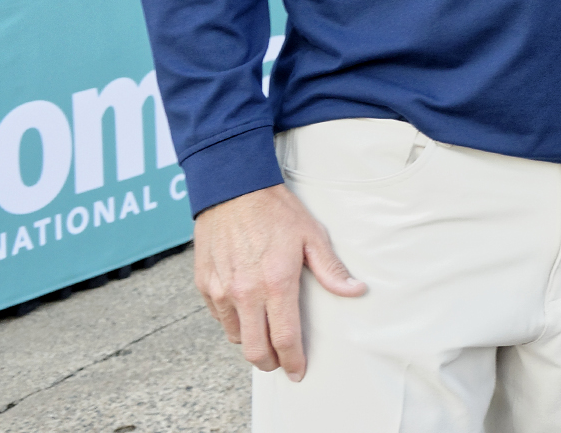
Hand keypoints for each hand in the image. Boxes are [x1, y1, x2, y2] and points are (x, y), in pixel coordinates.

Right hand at [193, 184, 364, 379]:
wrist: (232, 189)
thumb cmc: (276, 211)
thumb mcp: (312, 235)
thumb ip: (331, 270)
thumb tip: (355, 290)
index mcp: (276, 283)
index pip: (285, 339)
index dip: (293, 361)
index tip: (298, 371)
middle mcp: (245, 293)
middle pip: (255, 350)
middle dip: (270, 362)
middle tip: (281, 361)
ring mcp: (221, 291)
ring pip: (235, 337)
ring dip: (251, 342)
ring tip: (265, 333)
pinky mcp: (205, 285)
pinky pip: (219, 318)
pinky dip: (234, 322)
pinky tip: (247, 311)